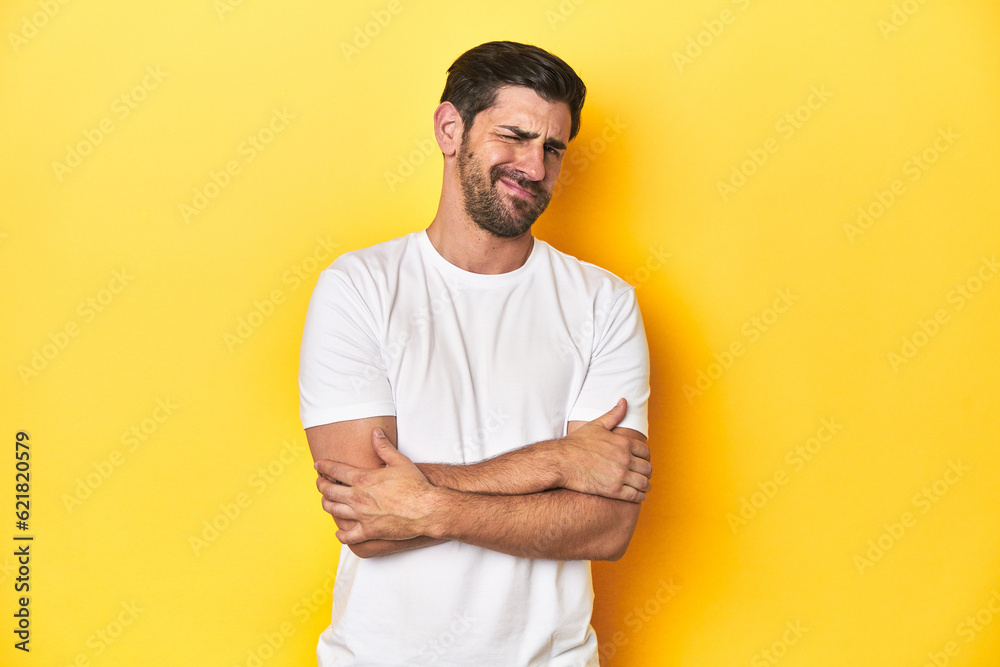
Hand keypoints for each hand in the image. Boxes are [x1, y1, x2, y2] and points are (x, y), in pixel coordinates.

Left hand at [314, 428, 437, 543]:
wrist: (426, 509)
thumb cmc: (415, 485)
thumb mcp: (400, 461)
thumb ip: (383, 447)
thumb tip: (375, 432)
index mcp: (363, 479)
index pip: (335, 471)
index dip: (324, 467)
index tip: (318, 465)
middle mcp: (358, 498)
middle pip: (329, 491)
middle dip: (321, 485)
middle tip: (320, 482)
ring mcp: (362, 516)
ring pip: (334, 511)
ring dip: (326, 504)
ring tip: (326, 501)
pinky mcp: (369, 531)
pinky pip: (347, 536)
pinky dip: (341, 534)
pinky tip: (340, 530)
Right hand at [556, 398, 651, 502]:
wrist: (561, 462)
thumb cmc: (576, 443)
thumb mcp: (596, 425)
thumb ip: (613, 415)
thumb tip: (624, 401)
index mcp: (623, 443)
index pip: (646, 452)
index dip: (645, 457)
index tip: (641, 461)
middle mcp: (625, 459)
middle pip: (647, 468)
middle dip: (646, 472)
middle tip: (641, 474)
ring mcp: (620, 475)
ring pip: (644, 483)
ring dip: (645, 485)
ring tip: (641, 486)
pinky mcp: (613, 491)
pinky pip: (635, 496)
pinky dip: (639, 496)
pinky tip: (637, 495)